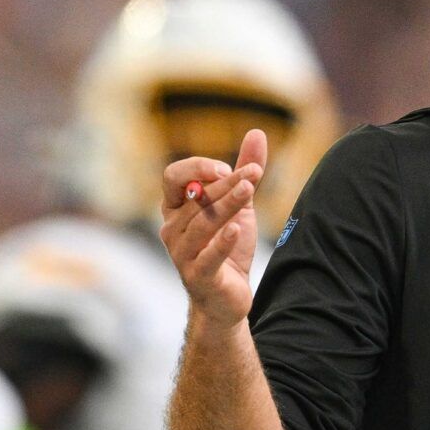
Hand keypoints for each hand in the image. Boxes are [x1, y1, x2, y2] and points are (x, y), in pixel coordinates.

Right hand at [159, 129, 267, 327]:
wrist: (229, 297)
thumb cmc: (228, 247)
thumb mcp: (240, 206)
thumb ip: (245, 171)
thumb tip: (257, 132)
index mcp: (176, 208)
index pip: (173, 177)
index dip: (198, 167)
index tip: (229, 167)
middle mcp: (172, 229)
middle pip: (194, 197)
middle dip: (223, 183)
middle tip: (252, 173)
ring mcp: (181, 254)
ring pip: (202, 223)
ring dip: (226, 204)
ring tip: (249, 190)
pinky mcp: (197, 276)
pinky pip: (207, 257)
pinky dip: (222, 242)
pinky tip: (237, 229)